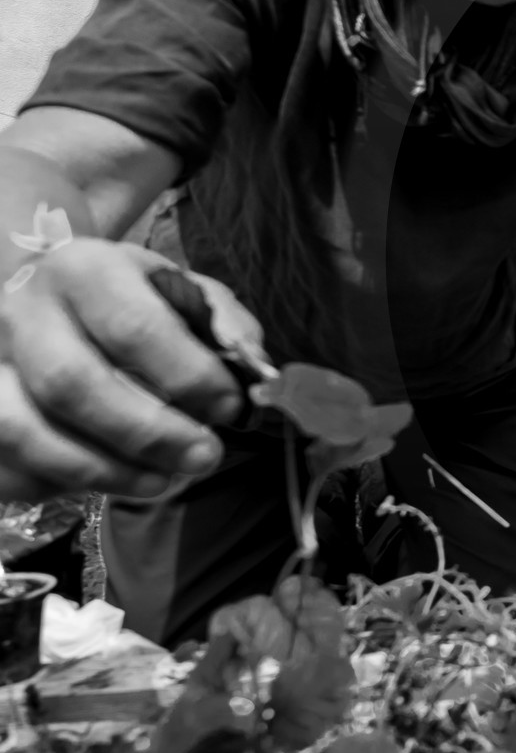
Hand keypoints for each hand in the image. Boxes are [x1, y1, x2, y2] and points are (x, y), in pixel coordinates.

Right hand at [0, 241, 254, 501]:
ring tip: (160, 480)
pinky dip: (57, 484)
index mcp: (84, 269)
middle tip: (203, 457)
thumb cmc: (133, 300)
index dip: (189, 377)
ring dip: (102, 470)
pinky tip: (107, 480)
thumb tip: (255, 371)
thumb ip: (223, 324)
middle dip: (147, 433)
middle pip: (73, 385)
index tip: (230, 408)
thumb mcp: (182, 291)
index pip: (134, 328)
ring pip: (26, 432)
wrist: (54, 297)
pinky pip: (7, 465)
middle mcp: (22, 311)